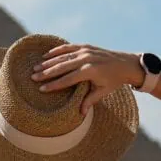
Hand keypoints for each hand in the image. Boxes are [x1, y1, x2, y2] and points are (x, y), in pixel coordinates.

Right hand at [30, 44, 144, 115]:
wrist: (127, 63)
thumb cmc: (115, 80)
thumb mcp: (103, 91)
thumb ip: (90, 101)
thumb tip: (80, 114)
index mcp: (90, 71)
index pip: (67, 79)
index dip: (54, 85)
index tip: (41, 89)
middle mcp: (86, 59)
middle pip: (62, 67)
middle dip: (46, 72)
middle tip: (33, 77)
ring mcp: (85, 51)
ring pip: (63, 56)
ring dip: (48, 62)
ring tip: (35, 67)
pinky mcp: (85, 46)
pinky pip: (68, 47)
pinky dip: (57, 50)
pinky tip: (46, 55)